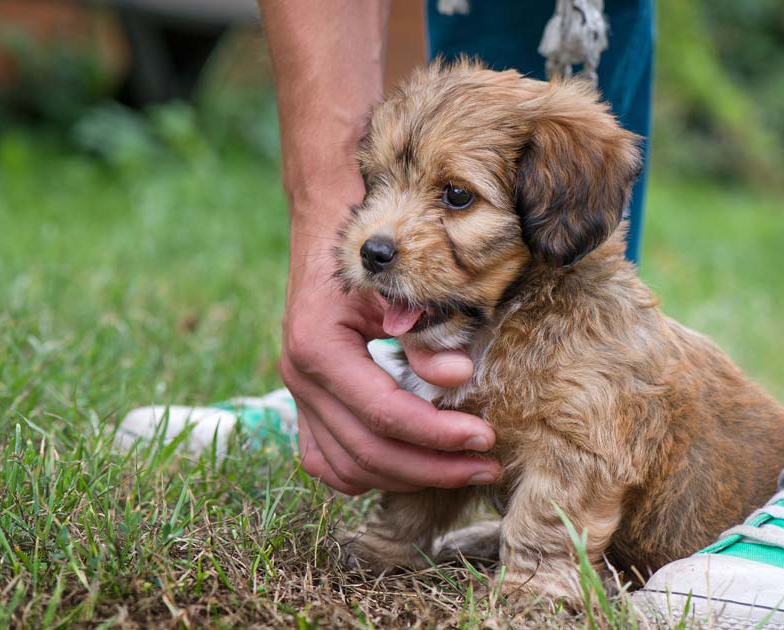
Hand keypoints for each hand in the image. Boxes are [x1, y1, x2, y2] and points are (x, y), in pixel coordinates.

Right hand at [280, 225, 500, 493]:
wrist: (329, 230)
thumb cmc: (373, 254)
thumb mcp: (402, 285)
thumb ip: (427, 333)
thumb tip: (459, 377)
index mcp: (319, 347)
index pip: (384, 413)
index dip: (439, 435)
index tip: (486, 438)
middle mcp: (300, 378)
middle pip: (367, 452)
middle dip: (433, 468)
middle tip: (486, 467)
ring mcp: (297, 395)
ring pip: (346, 469)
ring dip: (405, 479)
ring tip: (460, 469)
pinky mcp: (305, 404)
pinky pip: (328, 461)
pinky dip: (369, 473)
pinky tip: (414, 466)